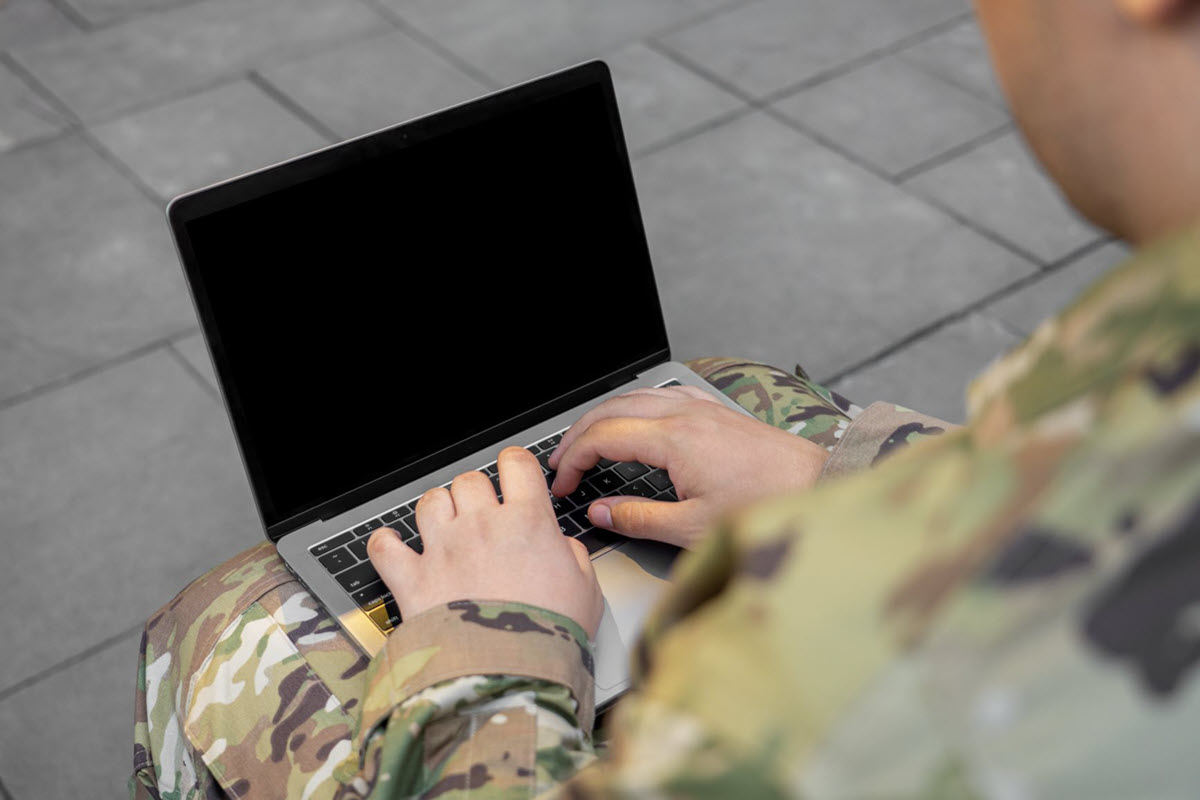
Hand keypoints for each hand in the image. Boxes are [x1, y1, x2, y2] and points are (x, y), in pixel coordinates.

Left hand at [367, 447, 603, 637]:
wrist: (510, 674)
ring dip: (438, 510)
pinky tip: (393, 545)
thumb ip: (572, 557)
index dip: (516, 466)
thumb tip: (561, 547)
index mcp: (528, 523)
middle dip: (477, 493)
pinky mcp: (412, 579)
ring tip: (446, 528)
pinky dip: (385, 543)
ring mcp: (443, 549)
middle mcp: (481, 527)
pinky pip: (384, 547)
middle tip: (483, 515)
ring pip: (430, 502)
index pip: (516, 464)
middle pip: (469, 481)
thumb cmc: (550, 638)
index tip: (515, 476)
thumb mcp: (587, 592)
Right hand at [547, 385, 829, 548]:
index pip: (603, 436)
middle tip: (563, 463)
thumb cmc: (765, 506)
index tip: (563, 484)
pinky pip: (666, 395)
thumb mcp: (693, 527)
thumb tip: (601, 513)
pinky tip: (637, 421)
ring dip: (606, 416)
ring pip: (637, 396)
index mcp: (674, 439)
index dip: (574, 459)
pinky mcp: (717, 412)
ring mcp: (703, 408)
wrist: (818, 486)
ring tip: (588, 441)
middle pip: (613, 408)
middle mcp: (686, 414)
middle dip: (579, 433)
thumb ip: (638, 518)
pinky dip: (638, 406)